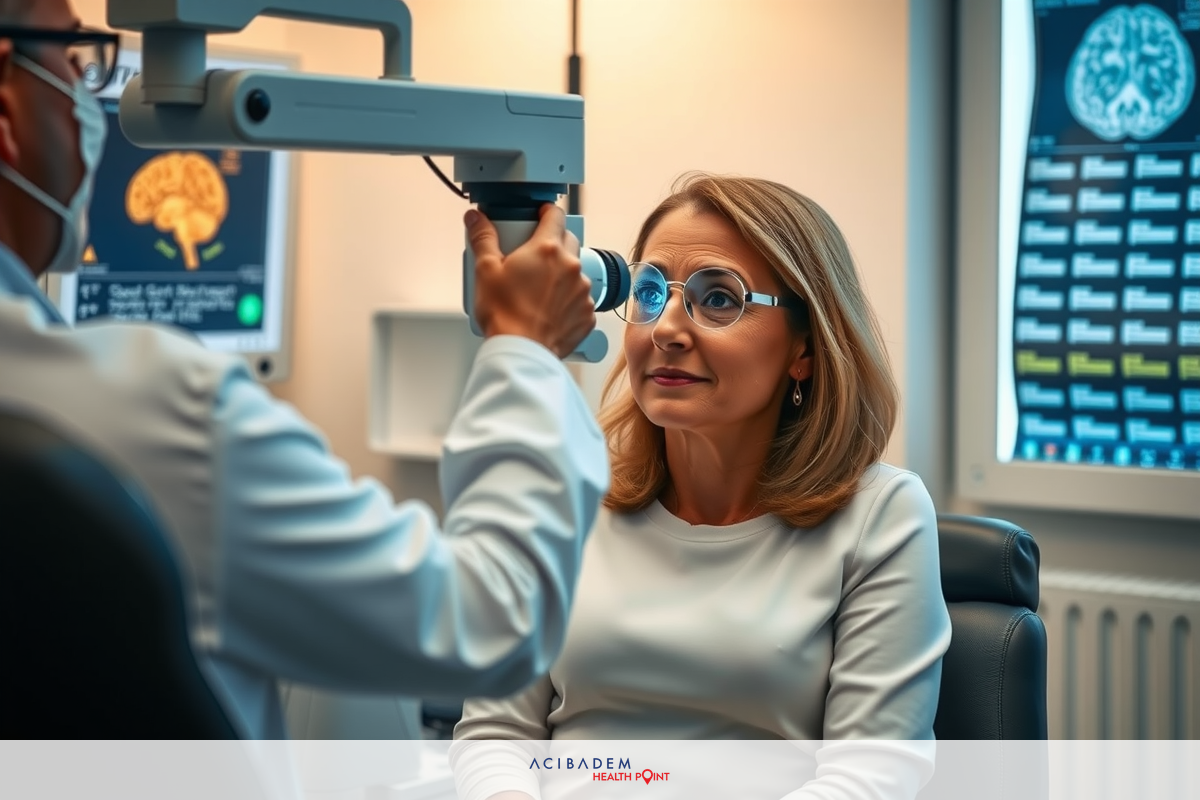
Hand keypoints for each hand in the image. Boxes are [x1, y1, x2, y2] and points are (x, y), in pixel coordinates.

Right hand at [466, 203, 595, 358]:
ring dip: (561, 275)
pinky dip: (568, 301)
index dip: (547, 212)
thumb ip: (483, 238)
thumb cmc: (504, 313)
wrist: (521, 351)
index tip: (541, 215)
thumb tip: (475, 218)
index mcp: (547, 249)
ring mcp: (583, 291)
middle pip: (568, 241)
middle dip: (554, 243)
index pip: (556, 215)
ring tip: (539, 290)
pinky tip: (549, 310)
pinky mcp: (587, 314)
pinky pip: (580, 299)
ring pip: (576, 272)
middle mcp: (571, 266)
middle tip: (534, 256)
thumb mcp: (485, 270)